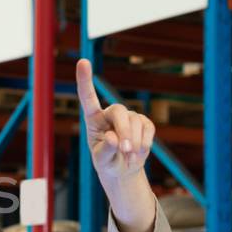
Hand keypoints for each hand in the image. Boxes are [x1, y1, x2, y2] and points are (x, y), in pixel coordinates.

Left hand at [76, 57, 154, 186]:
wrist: (123, 170)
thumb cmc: (107, 163)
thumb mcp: (101, 161)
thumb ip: (105, 150)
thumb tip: (114, 138)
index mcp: (93, 119)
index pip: (88, 97)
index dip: (85, 80)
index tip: (83, 61)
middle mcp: (109, 114)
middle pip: (119, 111)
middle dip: (124, 130)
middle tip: (125, 150)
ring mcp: (128, 117)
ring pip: (135, 121)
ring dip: (135, 142)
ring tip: (129, 158)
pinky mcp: (143, 122)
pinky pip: (148, 128)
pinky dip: (145, 143)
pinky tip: (139, 153)